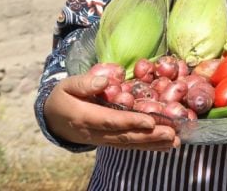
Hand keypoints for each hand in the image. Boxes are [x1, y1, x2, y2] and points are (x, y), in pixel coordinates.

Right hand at [44, 74, 178, 150]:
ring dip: (152, 144)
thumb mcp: (68, 85)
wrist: (52, 119)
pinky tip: (165, 146)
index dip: (130, 121)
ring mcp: (102, 140)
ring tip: (174, 141)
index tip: (150, 121)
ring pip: (129, 144)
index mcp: (84, 117)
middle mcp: (94, 133)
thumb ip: (85, 83)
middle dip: (149, 136)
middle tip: (171, 133)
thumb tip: (106, 81)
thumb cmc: (63, 97)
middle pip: (124, 136)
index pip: (110, 121)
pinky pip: (129, 146)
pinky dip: (148, 147)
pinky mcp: (108, 142)